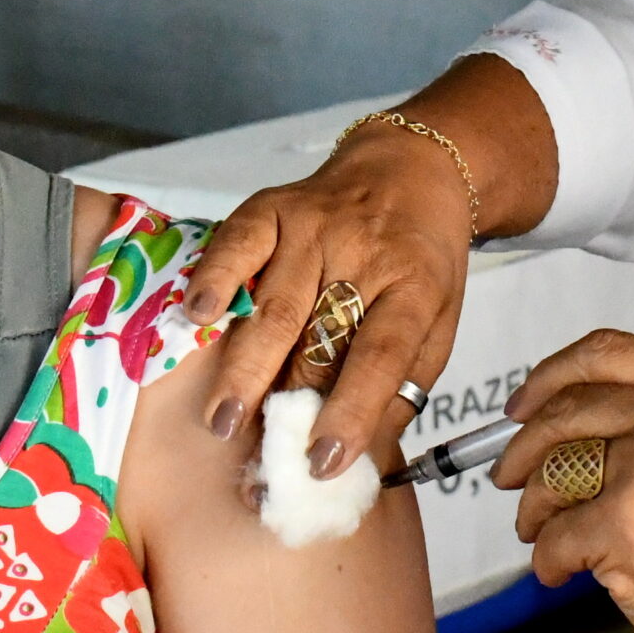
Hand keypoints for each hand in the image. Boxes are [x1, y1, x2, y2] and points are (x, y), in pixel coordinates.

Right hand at [184, 123, 474, 476]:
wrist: (408, 171)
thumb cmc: (419, 263)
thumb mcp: (436, 325)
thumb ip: (400, 388)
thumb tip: (358, 461)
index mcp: (415, 286)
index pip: (381, 354)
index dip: (351, 410)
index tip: (323, 461)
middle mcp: (364, 253)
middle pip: (318, 335)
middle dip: (285, 403)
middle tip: (257, 458)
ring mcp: (316, 227)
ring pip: (275, 305)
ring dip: (244, 367)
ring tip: (222, 420)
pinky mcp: (275, 208)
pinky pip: (238, 245)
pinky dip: (215, 279)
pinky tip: (197, 318)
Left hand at [496, 329, 633, 632]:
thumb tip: (563, 425)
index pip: (605, 352)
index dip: (550, 376)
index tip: (522, 404)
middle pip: (565, 412)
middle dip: (522, 450)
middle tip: (508, 477)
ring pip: (551, 474)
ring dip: (533, 509)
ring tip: (542, 533)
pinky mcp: (625, 524)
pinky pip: (554, 535)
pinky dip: (547, 560)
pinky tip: (562, 572)